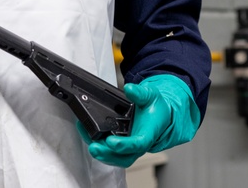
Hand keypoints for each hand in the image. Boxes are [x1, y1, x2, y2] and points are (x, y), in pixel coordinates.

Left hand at [79, 74, 200, 167]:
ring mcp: (130, 149)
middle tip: (93, 147)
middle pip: (124, 158)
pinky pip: (111, 154)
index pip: (138, 144)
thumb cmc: (156, 108)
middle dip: (107, 155)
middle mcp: (139, 145)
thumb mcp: (151, 95)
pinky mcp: (122, 148)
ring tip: (88, 140)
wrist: (159, 115)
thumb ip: (141, 93)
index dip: (124, 145)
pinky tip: (88, 136)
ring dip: (101, 154)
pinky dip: (100, 149)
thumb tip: (129, 89)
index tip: (110, 141)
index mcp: (149, 134)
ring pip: (116, 159)